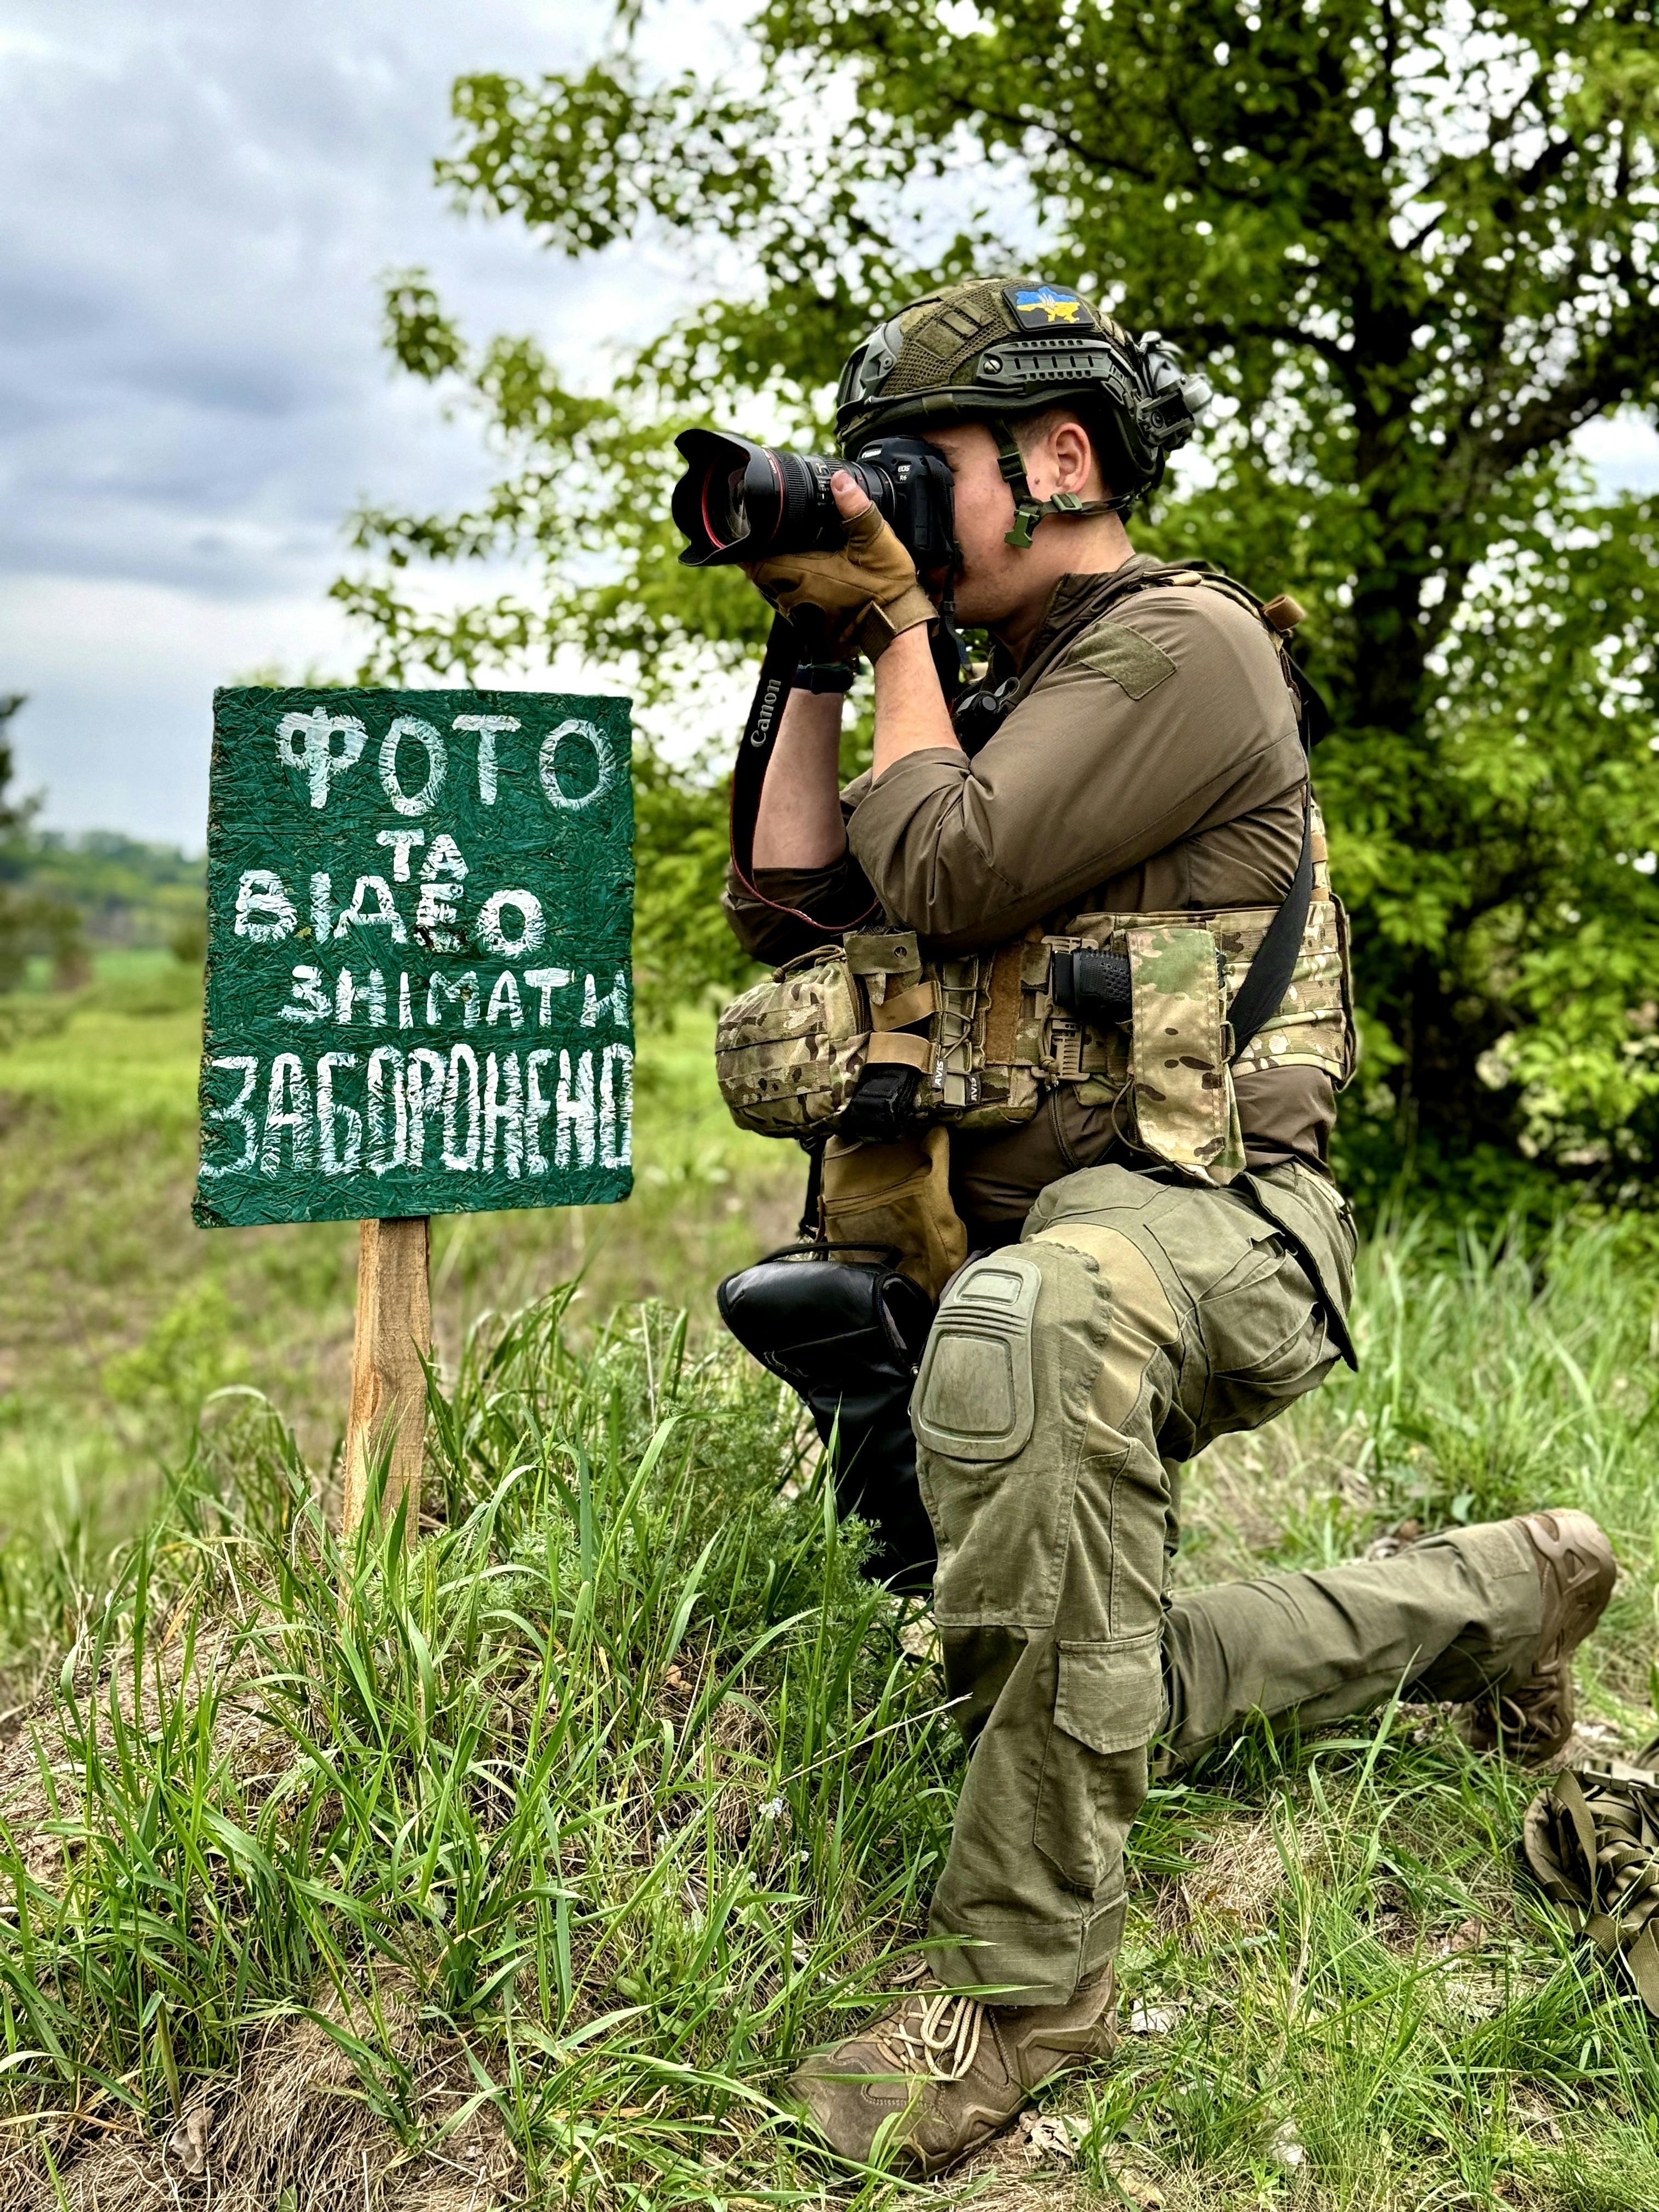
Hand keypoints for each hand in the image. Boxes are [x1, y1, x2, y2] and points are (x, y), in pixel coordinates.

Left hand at [745, 473, 935, 659]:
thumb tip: (840, 481)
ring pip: (776, 596)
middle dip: (761, 563)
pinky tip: (808, 586)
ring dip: (776, 581)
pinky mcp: (815, 629)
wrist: (898, 624)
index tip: (748, 538)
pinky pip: (793, 611)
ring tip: (786, 564)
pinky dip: (794, 597)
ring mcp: (804, 617)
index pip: (758, 563)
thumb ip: (855, 509)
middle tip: (768, 546)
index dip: (749, 551)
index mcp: (805, 572)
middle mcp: (798, 597)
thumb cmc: (886, 586)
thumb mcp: (875, 541)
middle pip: (762, 579)